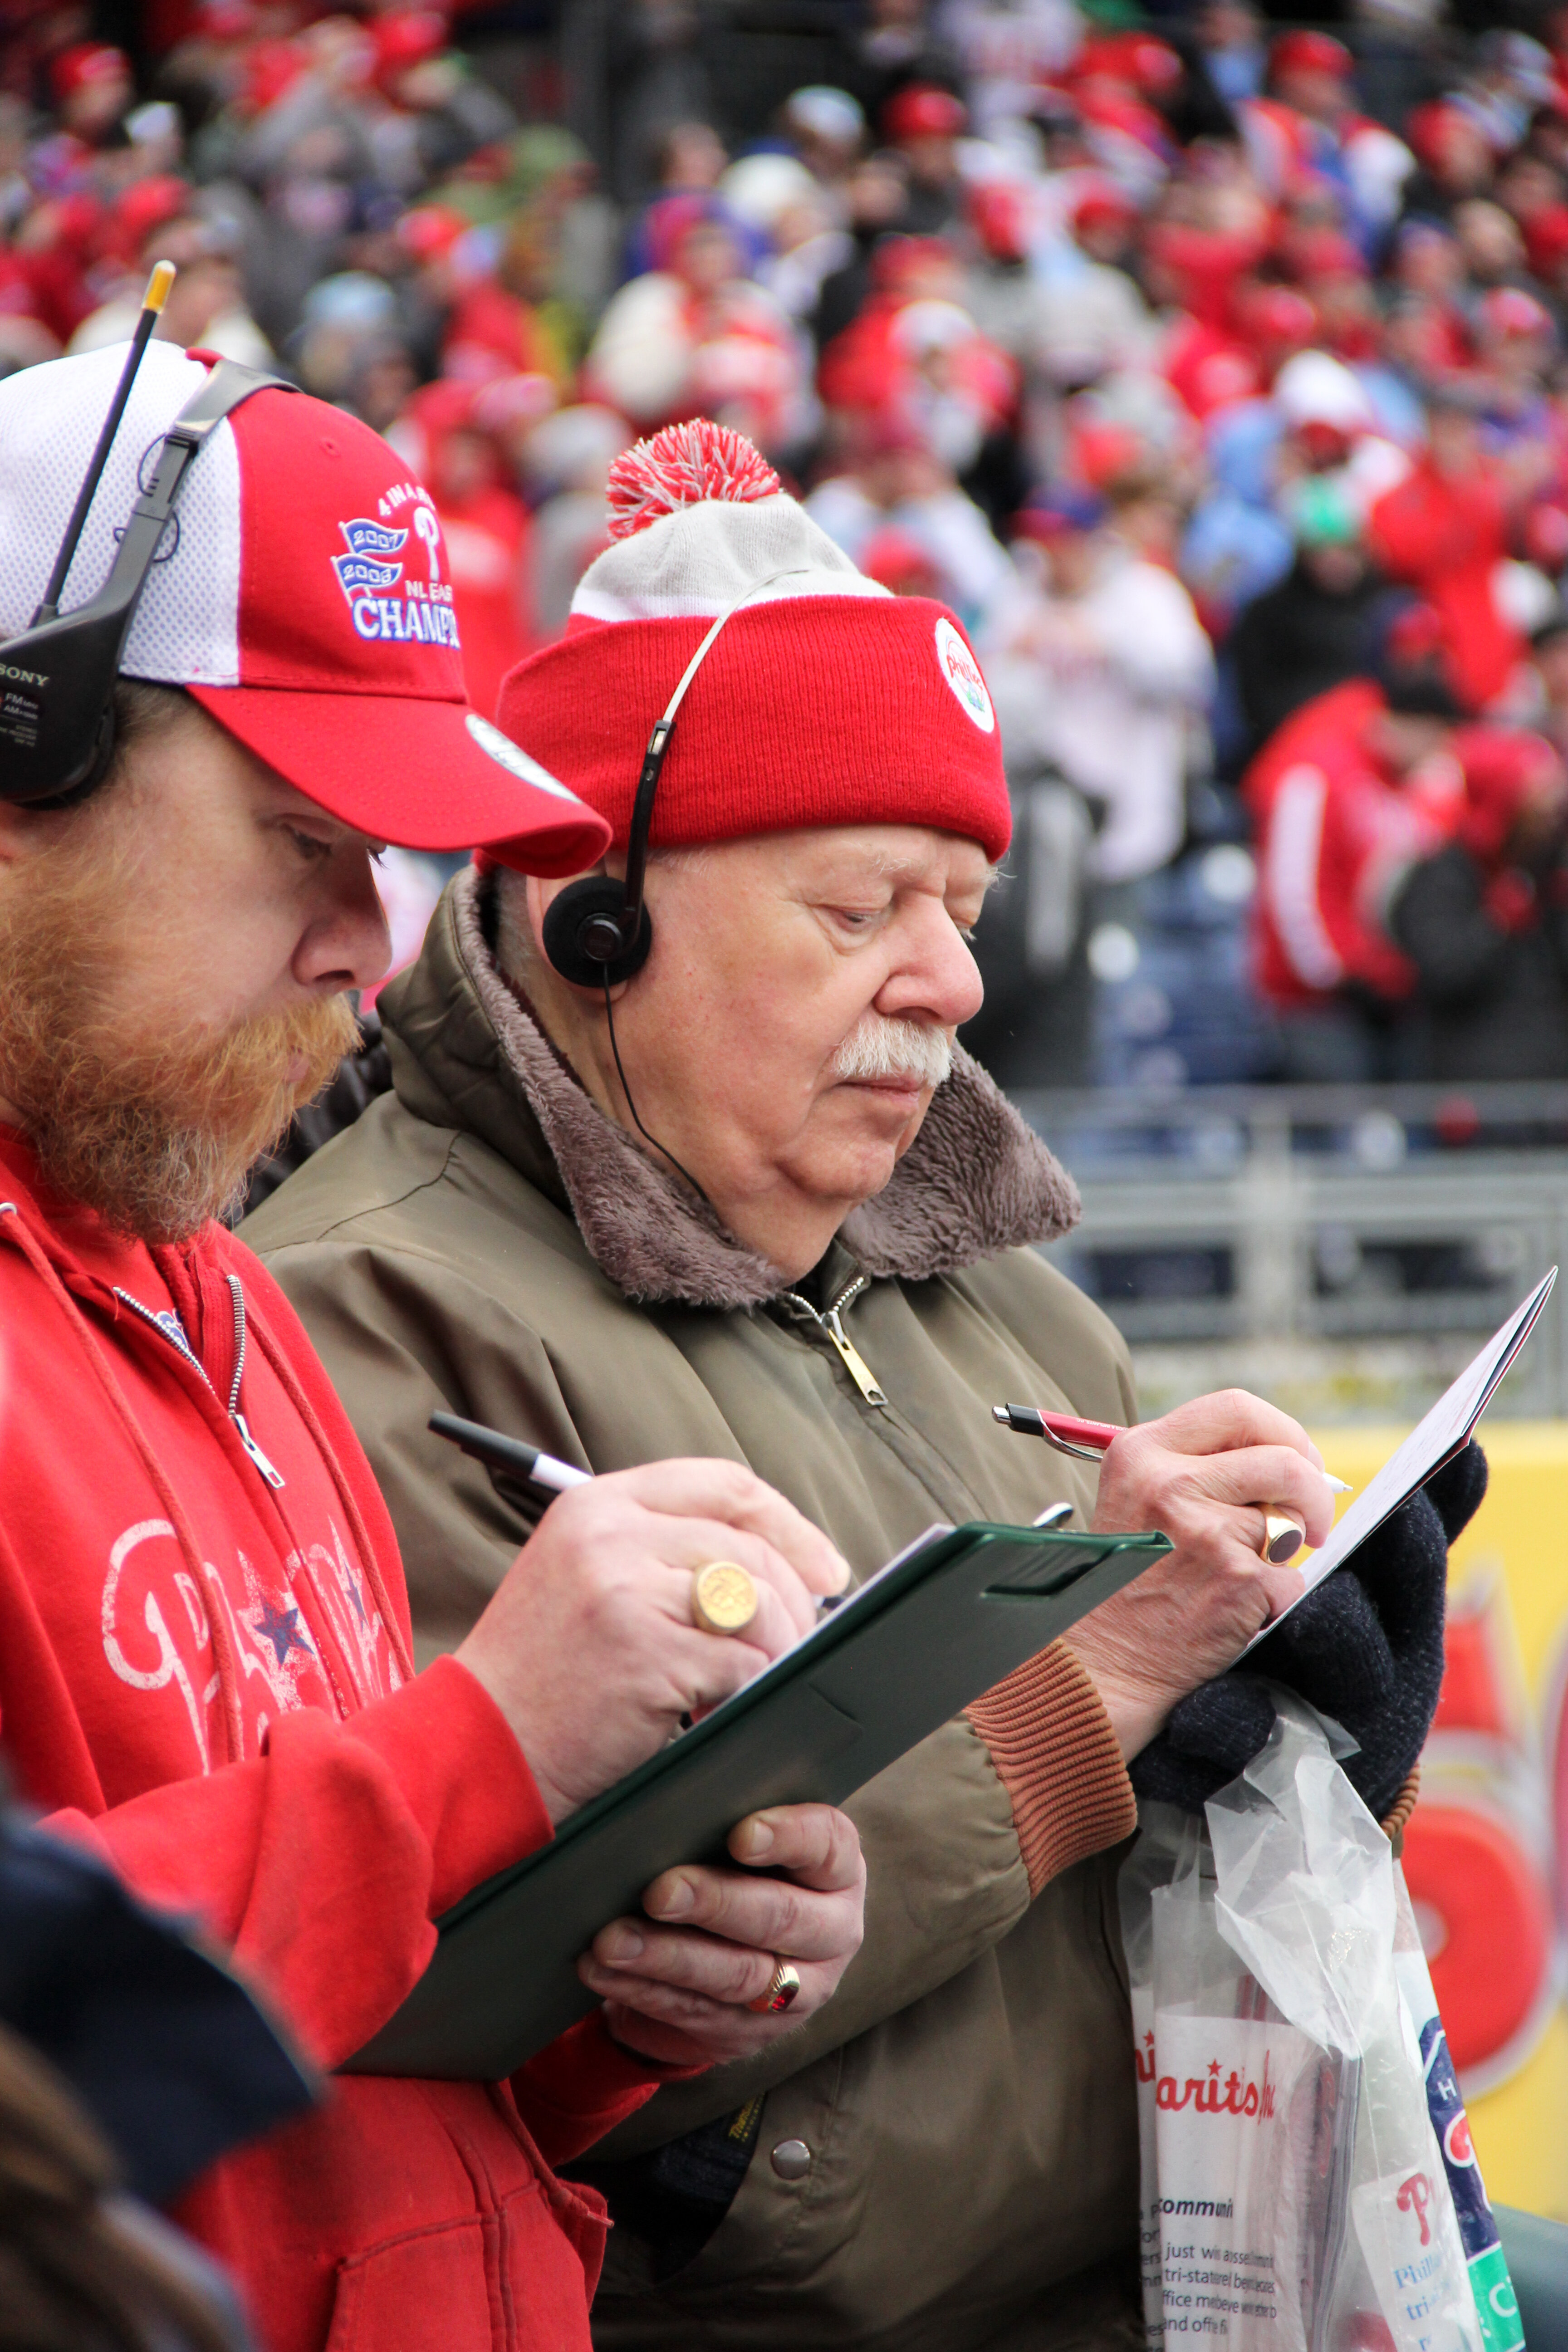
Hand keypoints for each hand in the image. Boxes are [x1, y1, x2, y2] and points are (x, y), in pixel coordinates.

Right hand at [455, 1461, 848, 1822]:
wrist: (474, 1745)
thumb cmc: (539, 1672)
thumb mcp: (584, 1576)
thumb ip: (661, 1550)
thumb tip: (775, 1566)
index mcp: (598, 1503)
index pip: (723, 1484)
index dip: (786, 1524)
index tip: (824, 1567)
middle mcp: (611, 1533)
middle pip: (750, 1547)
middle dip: (796, 1600)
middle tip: (803, 1643)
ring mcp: (627, 1590)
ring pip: (755, 1604)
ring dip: (773, 1651)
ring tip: (752, 1681)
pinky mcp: (646, 1653)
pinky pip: (739, 1665)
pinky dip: (744, 1693)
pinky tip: (717, 1709)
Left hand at [578, 1803, 865, 2065]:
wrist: (721, 1944)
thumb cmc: (726, 1858)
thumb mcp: (740, 1823)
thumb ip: (729, 1795)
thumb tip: (692, 1750)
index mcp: (836, 1867)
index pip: (827, 1843)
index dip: (787, 1837)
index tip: (738, 1834)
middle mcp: (831, 1930)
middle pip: (782, 1917)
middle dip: (715, 1903)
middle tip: (659, 1890)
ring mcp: (797, 1990)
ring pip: (736, 1975)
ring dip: (668, 1957)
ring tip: (612, 1940)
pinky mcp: (749, 2032)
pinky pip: (694, 2013)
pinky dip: (642, 1990)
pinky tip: (603, 1970)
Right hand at [1132, 1441, 1486, 1820]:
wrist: (1102, 1664)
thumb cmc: (1126, 1583)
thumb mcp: (1138, 1499)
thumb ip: (1199, 1468)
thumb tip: (1289, 1461)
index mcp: (1143, 1452)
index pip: (1238, 1409)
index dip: (1283, 1433)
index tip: (1298, 1463)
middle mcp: (1170, 1483)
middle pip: (1284, 1459)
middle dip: (1314, 1492)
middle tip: (1312, 1523)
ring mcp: (1205, 1532)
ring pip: (1290, 1524)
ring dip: (1283, 1554)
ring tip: (1240, 1576)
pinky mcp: (1235, 1580)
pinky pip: (1291, 1578)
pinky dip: (1276, 1599)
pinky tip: (1233, 1611)